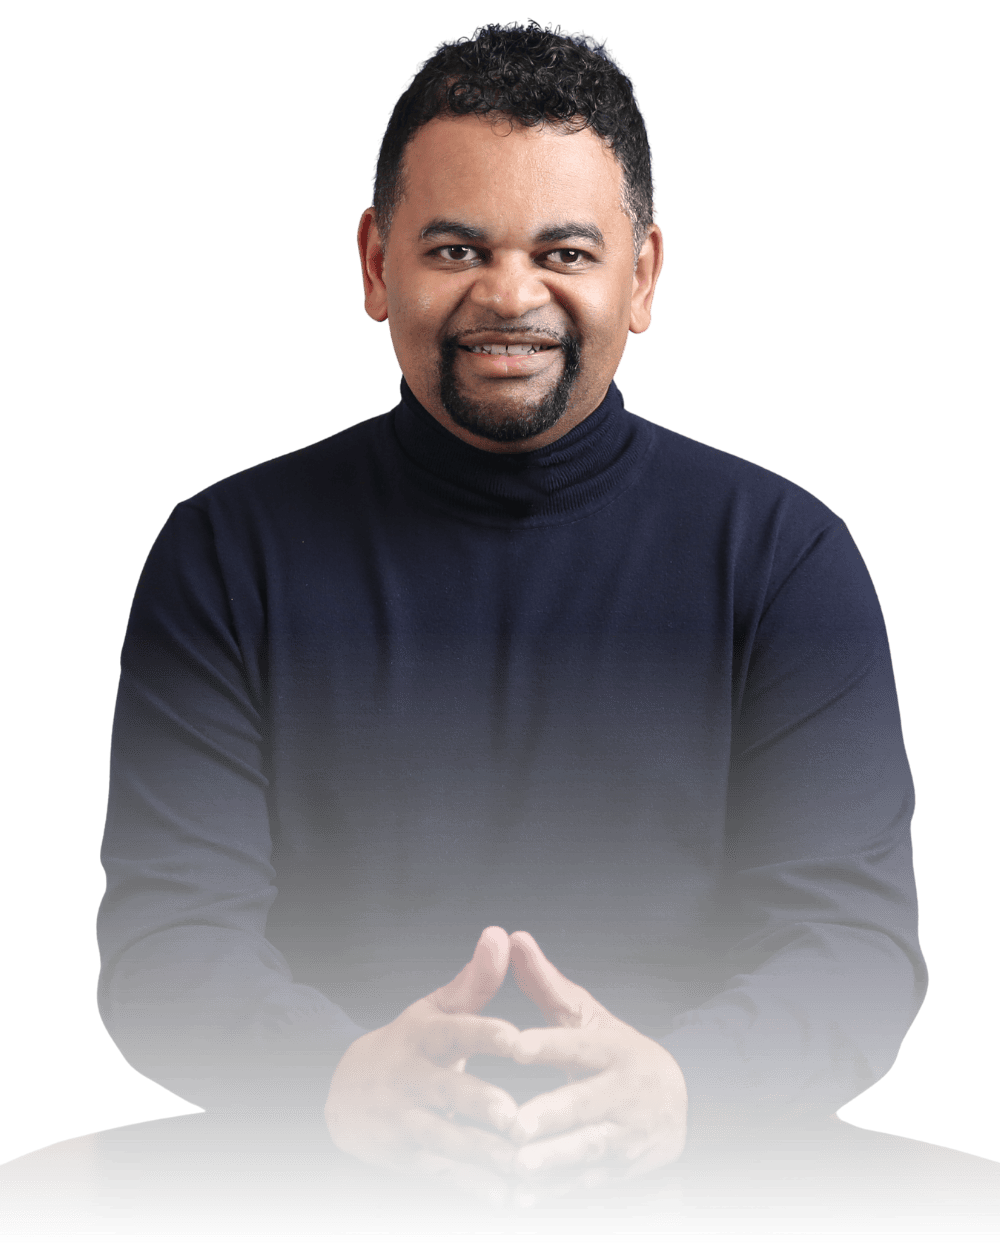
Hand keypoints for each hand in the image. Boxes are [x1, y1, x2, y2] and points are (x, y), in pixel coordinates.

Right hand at [324, 927, 518, 1206]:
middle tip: (513, 1115)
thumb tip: (502, 934)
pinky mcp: (411, 1157)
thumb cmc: (410, 1043)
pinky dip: (475, 1187)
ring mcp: (408, 1121)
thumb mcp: (434, 1008)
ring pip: (449, 1140)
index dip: (484, 1034)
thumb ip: (474, 980)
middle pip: (450, 1093)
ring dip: (484, 1153)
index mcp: (425, 1037)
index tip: (516, 1037)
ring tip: (521, 1162)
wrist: (347, 1092)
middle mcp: (414, 1080)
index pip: (456, 1032)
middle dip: (480, 1104)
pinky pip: (447, 1173)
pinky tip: (504, 1196)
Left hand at [506, 931, 687, 1208]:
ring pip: (585, 1148)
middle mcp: (618, 1093)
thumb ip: (545, 982)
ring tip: (517, 1166)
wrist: (682, 1099)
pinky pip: (586, 1182)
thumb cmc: (617, 1049)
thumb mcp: (588, 1013)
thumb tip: (512, 936)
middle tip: (514, 1125)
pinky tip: (526, 1198)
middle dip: (549, 1116)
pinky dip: (557, 1191)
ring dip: (552, 1160)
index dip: (546, 1045)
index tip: (514, 1046)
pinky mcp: (619, 1168)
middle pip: (581, 1105)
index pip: (575, 1045)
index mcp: (609, 1049)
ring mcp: (622, 1135)